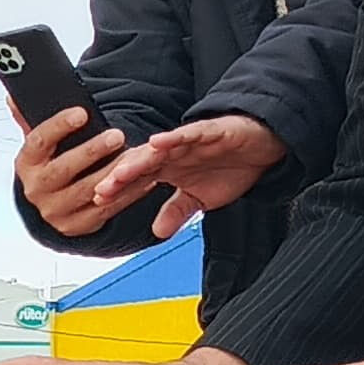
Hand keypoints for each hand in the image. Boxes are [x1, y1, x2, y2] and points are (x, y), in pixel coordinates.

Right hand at [11, 103, 126, 232]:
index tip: (82, 113)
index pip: (38, 141)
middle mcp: (36, 189)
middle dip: (91, 151)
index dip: (59, 126)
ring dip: (114, 172)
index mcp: (26, 163)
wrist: (50, 205)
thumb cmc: (50, 165)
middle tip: (116, 135)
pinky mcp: (77, 225)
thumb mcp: (40, 145)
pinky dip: (128, 193)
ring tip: (135, 156)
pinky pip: (106, 208)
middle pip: (62, 169)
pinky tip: (145, 178)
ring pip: (88, 191)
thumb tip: (13, 97)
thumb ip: (30, 119)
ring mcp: (56, 210)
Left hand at [95, 114, 286, 238]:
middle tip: (100, 192)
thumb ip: (177, 211)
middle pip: (141, 165)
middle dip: (120, 178)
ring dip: (140, 160)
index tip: (99, 206)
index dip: (119, 192)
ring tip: (121, 171)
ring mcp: (189, 141)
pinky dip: (174, 138)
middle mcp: (173, 153)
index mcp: (167, 168)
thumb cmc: (230, 167)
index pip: (137, 181)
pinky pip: (190, 134)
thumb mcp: (201, 199)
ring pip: (159, 151)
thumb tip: (157, 233)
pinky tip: (159, 142)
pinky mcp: (211, 131)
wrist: (264, 147)